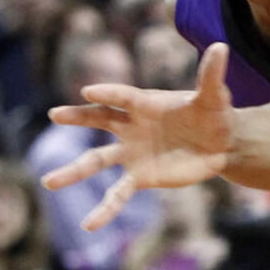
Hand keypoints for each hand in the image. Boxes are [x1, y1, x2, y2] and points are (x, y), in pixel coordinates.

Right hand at [42, 44, 236, 231]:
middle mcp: (133, 127)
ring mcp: (133, 152)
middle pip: (100, 120)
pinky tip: (89, 224)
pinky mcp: (140, 176)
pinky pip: (118, 193)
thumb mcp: (214, 96)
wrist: (220, 144)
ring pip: (98, 160)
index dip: (108, 94)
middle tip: (55, 115)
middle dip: (78, 117)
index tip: (88, 93)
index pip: (124, 97)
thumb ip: (212, 74)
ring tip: (49, 182)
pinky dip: (104, 209)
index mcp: (147, 104)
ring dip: (74, 171)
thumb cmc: (214, 114)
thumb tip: (220, 46)